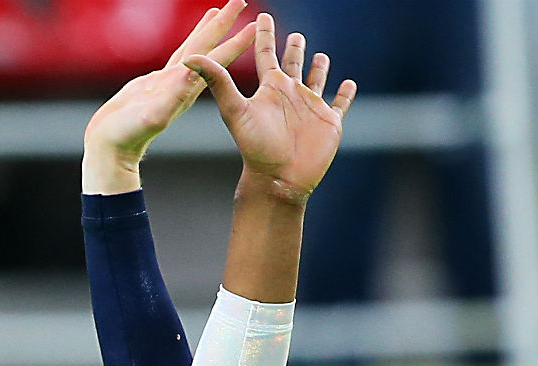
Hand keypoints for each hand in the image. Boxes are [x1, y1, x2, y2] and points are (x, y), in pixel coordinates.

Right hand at [83, 1, 256, 193]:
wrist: (112, 147)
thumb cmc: (128, 136)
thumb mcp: (152, 117)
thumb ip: (171, 98)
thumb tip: (191, 77)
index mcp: (187, 90)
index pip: (217, 62)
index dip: (235, 43)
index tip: (255, 26)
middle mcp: (184, 84)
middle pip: (210, 47)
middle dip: (226, 25)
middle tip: (241, 1)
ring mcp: (171, 82)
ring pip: (194, 48)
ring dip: (209, 30)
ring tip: (220, 9)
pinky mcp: (158, 83)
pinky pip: (178, 56)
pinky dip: (188, 43)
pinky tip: (194, 36)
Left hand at [186, 13, 356, 201]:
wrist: (278, 178)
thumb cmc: (254, 146)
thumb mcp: (234, 109)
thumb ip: (216, 81)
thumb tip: (188, 58)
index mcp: (269, 88)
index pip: (265, 53)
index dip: (264, 33)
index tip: (262, 15)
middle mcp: (289, 94)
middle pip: (293, 64)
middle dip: (295, 48)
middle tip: (296, 34)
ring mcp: (310, 107)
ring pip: (316, 80)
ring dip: (319, 68)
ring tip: (321, 55)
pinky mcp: (329, 122)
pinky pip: (340, 103)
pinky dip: (346, 93)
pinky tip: (349, 83)